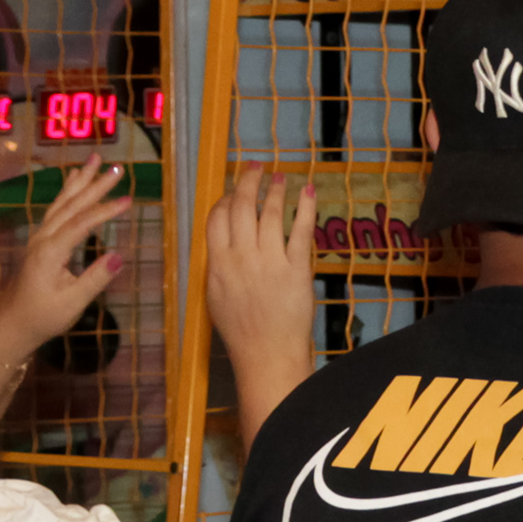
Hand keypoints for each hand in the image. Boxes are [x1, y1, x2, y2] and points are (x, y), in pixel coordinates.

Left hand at [0, 160, 131, 364]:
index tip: (128, 200)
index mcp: (50, 252)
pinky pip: (56, 209)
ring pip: (61, 203)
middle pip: (71, 206)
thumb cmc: (43, 317)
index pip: (81, 224)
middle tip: (115, 167)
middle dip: (94, 185)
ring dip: (79, 181)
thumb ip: (95, 279)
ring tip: (93, 160)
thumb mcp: (72, 303)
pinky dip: (67, 192)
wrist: (12, 324)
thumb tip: (119, 257)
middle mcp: (43, 238)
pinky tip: (72, 180)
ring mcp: (39, 238)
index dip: (105, 211)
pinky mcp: (40, 241)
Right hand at [202, 167, 322, 453]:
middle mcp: (240, 258)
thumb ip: (218, 264)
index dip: (225, 198)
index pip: (216, 218)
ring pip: (270, 214)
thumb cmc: (241, 330)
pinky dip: (305, 208)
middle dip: (248, 182)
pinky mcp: (296, 269)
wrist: (266, 354)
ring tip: (280, 177)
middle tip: (257, 168)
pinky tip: (307, 192)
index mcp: (216, 263)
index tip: (234, 189)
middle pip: (241, 208)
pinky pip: (300, 231)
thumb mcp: (215, 295)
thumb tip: (222, 240)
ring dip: (275, 191)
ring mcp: (269, 261)